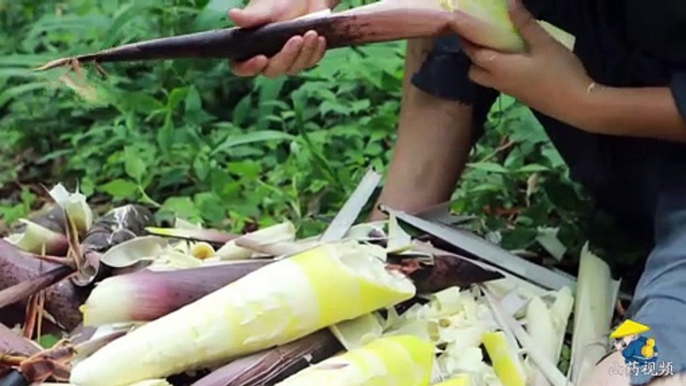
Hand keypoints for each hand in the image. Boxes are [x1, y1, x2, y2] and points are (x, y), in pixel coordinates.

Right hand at [228, 0, 329, 77]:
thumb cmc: (278, 2)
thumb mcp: (265, 7)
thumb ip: (251, 16)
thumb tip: (233, 15)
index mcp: (248, 48)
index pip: (241, 67)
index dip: (249, 68)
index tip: (261, 58)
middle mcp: (266, 59)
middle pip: (273, 71)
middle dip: (286, 56)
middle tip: (297, 38)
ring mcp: (286, 61)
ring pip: (294, 68)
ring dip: (304, 53)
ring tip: (312, 33)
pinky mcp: (304, 58)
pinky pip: (310, 62)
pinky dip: (316, 51)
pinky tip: (320, 38)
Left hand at [453, 0, 594, 123]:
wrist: (577, 105)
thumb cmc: (559, 72)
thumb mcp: (544, 43)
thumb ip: (525, 24)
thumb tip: (509, 3)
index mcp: (499, 67)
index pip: (473, 53)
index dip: (465, 39)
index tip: (461, 26)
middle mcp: (499, 81)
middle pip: (474, 71)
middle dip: (472, 55)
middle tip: (480, 37)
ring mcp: (509, 91)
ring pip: (487, 78)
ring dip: (485, 64)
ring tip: (496, 45)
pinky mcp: (520, 96)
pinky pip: (500, 82)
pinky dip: (498, 70)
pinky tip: (513, 58)